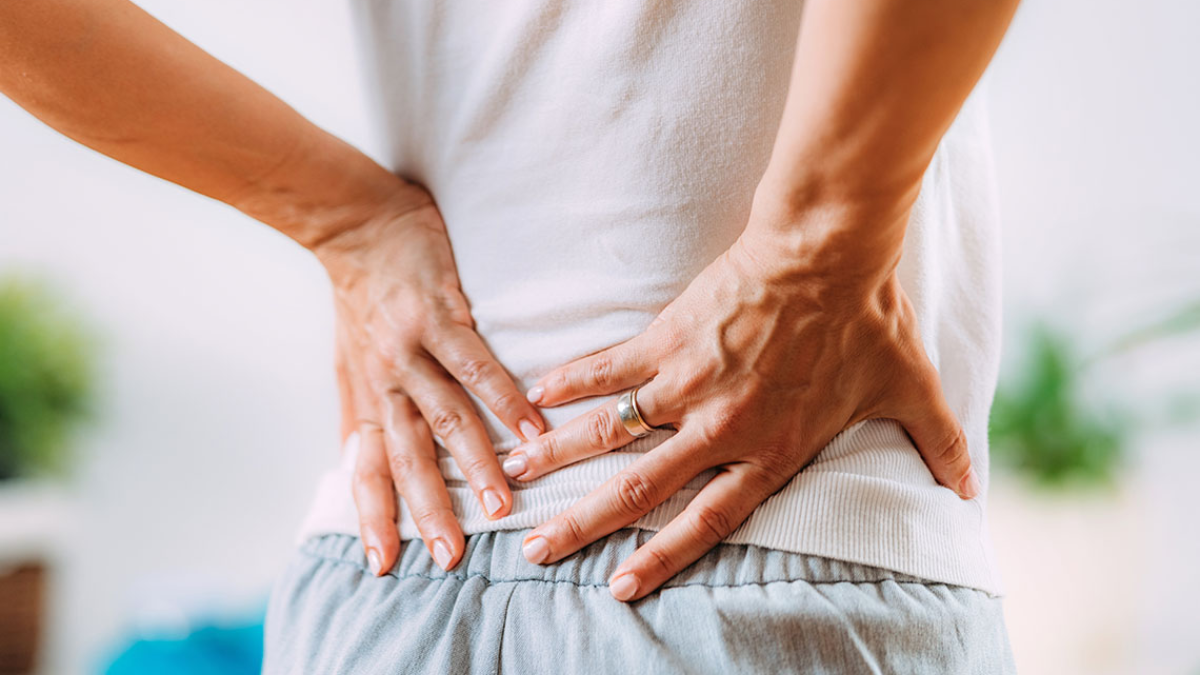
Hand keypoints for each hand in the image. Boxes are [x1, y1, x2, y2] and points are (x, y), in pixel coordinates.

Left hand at [316, 187, 544, 575]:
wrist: (354, 225)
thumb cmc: (358, 299)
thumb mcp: (347, 365)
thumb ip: (357, 416)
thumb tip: (349, 463)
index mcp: (366, 397)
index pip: (366, 469)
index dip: (373, 516)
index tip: (384, 566)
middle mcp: (385, 382)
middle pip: (406, 456)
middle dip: (428, 509)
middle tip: (451, 556)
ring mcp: (411, 350)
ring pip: (445, 417)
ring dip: (476, 463)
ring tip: (503, 505)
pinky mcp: (440, 316)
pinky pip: (476, 365)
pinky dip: (504, 399)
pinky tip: (530, 426)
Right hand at [504, 201, 977, 600]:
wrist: (830, 249)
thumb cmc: (869, 320)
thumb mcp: (910, 388)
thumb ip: (938, 445)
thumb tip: (971, 488)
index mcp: (771, 450)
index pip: (706, 520)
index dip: (661, 556)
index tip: (617, 585)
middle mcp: (721, 427)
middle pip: (640, 489)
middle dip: (582, 522)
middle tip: (534, 546)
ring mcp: (688, 382)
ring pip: (612, 432)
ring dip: (559, 458)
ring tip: (513, 477)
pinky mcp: (669, 336)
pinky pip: (610, 367)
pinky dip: (571, 382)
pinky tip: (533, 398)